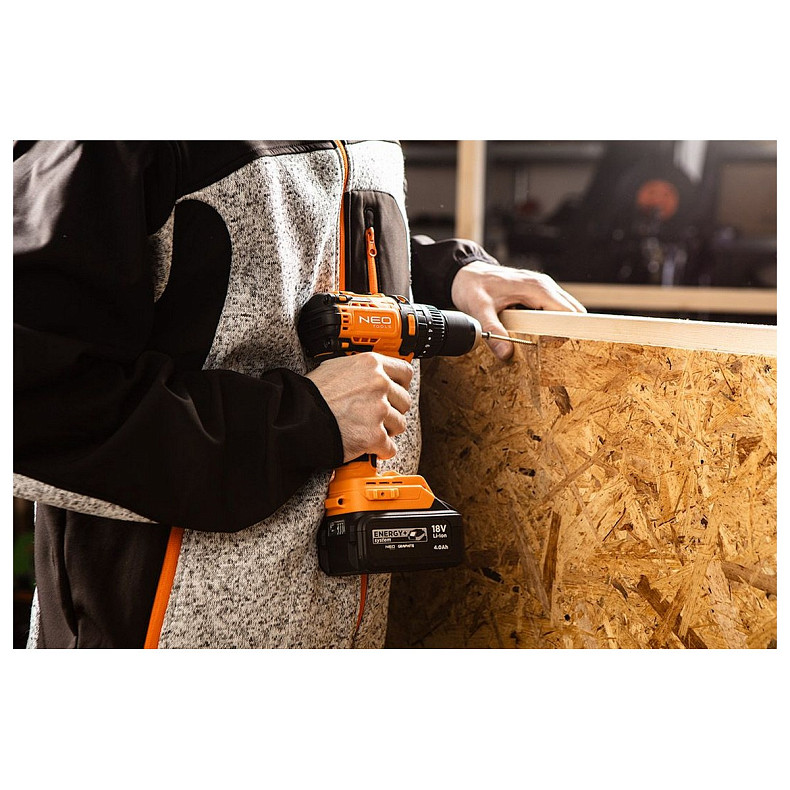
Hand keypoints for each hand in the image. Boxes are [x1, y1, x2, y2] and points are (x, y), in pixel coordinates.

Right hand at [306, 353, 413, 461]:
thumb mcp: (336, 367)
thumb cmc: (311, 394)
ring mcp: (379, 411)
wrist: (299, 418)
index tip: (397, 392)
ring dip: (387, 430)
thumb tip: (373, 375)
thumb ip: (361, 370)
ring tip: (368, 430)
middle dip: (393, 410)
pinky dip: (380, 450)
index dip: (401, 385)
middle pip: (404, 401)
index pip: (405, 373)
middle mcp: (379, 385)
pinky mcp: (374, 436)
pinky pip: (390, 447)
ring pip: (400, 425)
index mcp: (371, 365)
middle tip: (377, 416)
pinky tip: (369, 447)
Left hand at [451, 260, 585, 359]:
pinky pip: (555, 309)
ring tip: (552, 349)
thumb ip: (493, 331)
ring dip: (563, 328)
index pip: (568, 312)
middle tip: (559, 354)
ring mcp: (543, 288)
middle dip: (570, 332)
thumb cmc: (473, 286)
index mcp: (536, 288)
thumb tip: (506, 353)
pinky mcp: (538, 294)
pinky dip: (554, 323)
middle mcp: (544, 286)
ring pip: (566, 311)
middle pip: (573, 312)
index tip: (564, 350)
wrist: (466, 273)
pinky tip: (543, 338)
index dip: (570, 332)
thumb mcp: (479, 310)